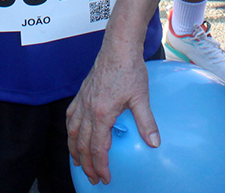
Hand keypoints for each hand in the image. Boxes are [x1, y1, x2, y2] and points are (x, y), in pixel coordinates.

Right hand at [66, 44, 156, 185]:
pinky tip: (73, 132)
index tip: (104, 178)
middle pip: (82, 143)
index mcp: (102, 113)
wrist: (118, 47)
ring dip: (74, 149)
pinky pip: (71, 115)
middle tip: (92, 177)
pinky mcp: (82, 92)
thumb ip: (146, 122)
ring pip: (72, 131)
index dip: (100, 165)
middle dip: (86, 164)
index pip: (98, 147)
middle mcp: (88, 109)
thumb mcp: (141, 97)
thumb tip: (154, 142)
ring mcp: (83, 100)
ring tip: (78, 161)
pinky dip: (70, 128)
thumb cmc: (130, 69)